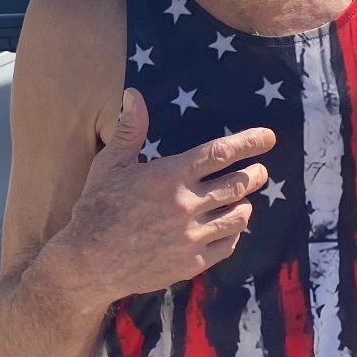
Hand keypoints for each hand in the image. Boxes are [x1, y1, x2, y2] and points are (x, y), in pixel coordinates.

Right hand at [57, 89, 273, 304]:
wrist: (88, 263)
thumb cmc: (96, 209)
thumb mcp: (110, 165)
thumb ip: (130, 129)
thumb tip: (133, 94)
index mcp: (169, 176)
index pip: (220, 153)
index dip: (248, 142)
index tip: (268, 137)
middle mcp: (186, 204)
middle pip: (237, 184)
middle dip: (254, 174)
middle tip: (260, 172)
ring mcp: (192, 236)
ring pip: (238, 216)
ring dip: (245, 203)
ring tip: (245, 199)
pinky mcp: (192, 263)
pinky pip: (227, 245)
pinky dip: (234, 233)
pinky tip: (230, 227)